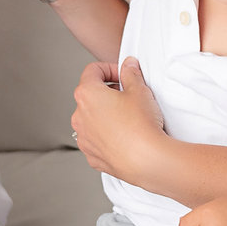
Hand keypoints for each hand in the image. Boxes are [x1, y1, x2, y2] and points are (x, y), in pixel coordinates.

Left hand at [71, 57, 164, 180]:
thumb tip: (128, 66)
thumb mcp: (139, 90)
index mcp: (87, 94)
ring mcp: (83, 137)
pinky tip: (124, 136)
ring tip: (128, 118)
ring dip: (106, 114)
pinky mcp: (91, 155)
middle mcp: (79, 115)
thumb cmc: (141, 125)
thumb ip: (130, 73)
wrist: (147, 160)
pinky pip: (96, 138)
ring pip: (92, 118)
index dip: (110, 68)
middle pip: (90, 95)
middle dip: (108, 92)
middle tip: (128, 96)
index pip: (92, 71)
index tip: (123, 74)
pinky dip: (107, 135)